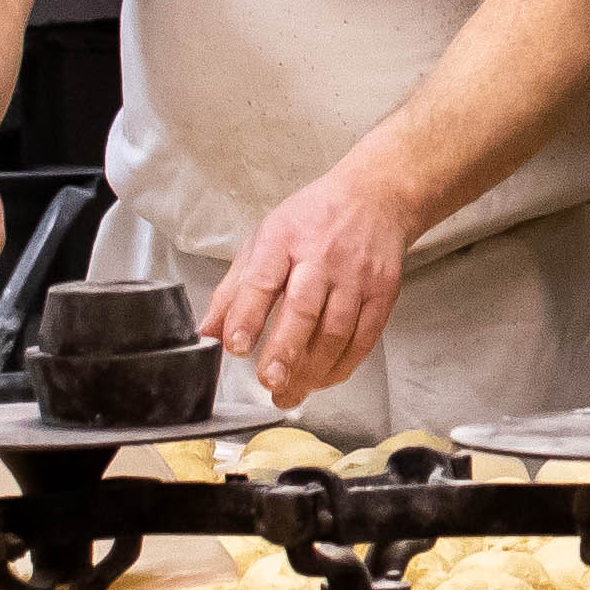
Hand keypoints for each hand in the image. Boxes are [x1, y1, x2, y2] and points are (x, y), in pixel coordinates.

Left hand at [204, 164, 420, 411]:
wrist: (376, 198)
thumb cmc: (312, 220)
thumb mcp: (263, 241)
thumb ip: (234, 290)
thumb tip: (206, 333)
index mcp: (283, 240)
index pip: (262, 280)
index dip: (247, 316)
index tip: (235, 347)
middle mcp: (322, 258)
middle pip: (304, 309)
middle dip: (286, 349)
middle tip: (269, 381)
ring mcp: (357, 276)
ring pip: (336, 331)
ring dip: (313, 369)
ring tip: (290, 392)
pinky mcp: (383, 292)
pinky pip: (364, 337)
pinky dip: (342, 365)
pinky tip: (322, 379)